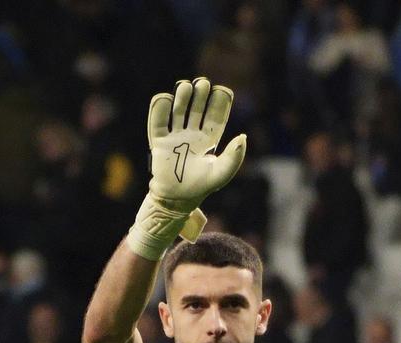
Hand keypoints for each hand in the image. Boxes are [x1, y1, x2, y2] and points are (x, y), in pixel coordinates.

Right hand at [128, 76, 246, 259]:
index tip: (221, 91)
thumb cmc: (201, 187)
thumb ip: (234, 157)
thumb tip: (242, 136)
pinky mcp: (159, 141)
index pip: (216, 114)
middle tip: (202, 85)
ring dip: (182, 96)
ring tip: (185, 88)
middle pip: (197, 107)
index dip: (219, 101)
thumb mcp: (221, 173)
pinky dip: (159, 107)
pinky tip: (165, 98)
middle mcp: (193, 134)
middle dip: (200, 93)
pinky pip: (158, 120)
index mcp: (210, 139)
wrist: (176, 201)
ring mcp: (175, 136)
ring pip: (178, 109)